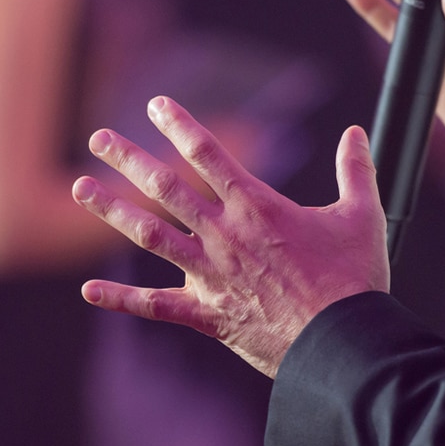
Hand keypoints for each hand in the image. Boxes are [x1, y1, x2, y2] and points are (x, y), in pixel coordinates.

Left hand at [74, 96, 390, 377]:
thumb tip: (356, 133)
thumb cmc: (354, 280)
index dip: (180, 125)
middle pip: (166, 187)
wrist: (342, 342)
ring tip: (81, 188)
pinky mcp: (206, 314)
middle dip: (128, 159)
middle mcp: (225, 235)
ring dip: (113, 210)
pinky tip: (89, 292)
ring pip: (149, 236)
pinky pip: (154, 305)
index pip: (209, 153)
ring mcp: (210, 275)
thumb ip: (356, 170)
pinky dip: (120, 300)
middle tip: (98, 138)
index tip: (156, 104)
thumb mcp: (363, 216)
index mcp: (258, 207)